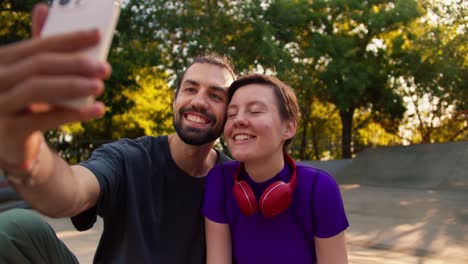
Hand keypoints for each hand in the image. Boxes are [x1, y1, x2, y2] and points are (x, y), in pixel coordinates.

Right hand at [0, 3, 110, 180]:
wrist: (12, 141)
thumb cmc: (27, 101)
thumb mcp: (33, 74)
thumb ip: (41, 47)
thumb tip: (43, 8)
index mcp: (2, 60)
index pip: (38, 45)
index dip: (69, 39)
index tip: (98, 34)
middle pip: (38, 65)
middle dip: (75, 64)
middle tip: (104, 67)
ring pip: (37, 89)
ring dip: (73, 85)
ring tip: (100, 86)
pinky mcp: (8, 129)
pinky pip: (43, 119)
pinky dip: (73, 113)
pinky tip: (97, 109)